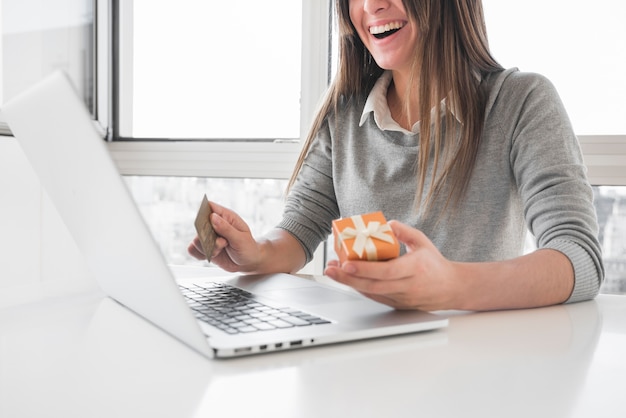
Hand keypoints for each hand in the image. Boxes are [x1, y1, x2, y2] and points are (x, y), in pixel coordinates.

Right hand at [187, 201, 262, 272]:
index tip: (208, 224)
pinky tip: (212, 255)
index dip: (204, 212)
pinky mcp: (206, 248)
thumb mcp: (241, 239)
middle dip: (207, 237)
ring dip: (207, 248)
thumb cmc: (248, 248)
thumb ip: (226, 229)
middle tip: (221, 243)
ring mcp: (210, 237)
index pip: (210, 207)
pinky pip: (193, 250)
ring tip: (220, 250)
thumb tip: (212, 217)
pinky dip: (200, 254)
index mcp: (226, 217)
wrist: (248, 262)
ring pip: (196, 240)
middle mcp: (216, 225)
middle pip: (200, 225)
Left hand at [324, 220, 457, 310]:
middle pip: (373, 285)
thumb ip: (405, 231)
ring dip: (350, 283)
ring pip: (371, 293)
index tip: (347, 263)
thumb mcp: (423, 242)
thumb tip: (387, 224)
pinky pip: (375, 297)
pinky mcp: (397, 305)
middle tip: (330, 269)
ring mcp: (402, 298)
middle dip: (348, 278)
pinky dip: (360, 288)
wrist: (451, 288)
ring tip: (333, 272)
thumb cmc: (435, 264)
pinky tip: (348, 279)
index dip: (365, 269)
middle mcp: (407, 286)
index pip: (386, 272)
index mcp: (415, 269)